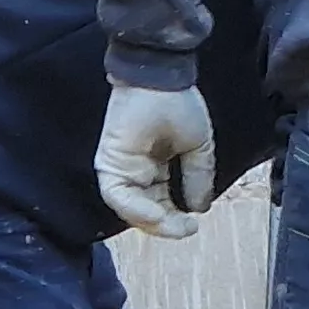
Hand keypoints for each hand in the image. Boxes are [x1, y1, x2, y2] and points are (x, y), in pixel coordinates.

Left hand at [93, 82, 216, 239]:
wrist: (162, 77)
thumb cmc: (178, 103)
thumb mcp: (197, 145)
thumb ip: (197, 176)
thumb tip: (199, 208)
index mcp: (156, 167)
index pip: (163, 204)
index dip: (178, 219)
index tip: (194, 225)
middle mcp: (136, 171)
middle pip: (146, 211)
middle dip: (166, 227)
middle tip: (184, 230)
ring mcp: (120, 168)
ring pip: (129, 209)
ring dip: (150, 222)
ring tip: (171, 225)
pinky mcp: (109, 162)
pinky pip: (116, 195)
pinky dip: (135, 209)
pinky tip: (155, 215)